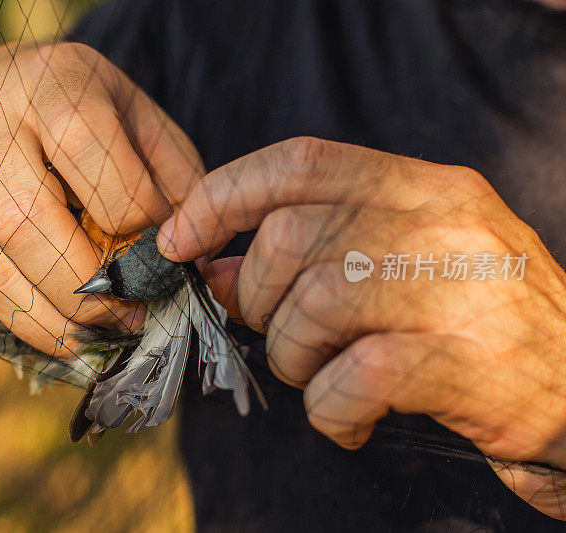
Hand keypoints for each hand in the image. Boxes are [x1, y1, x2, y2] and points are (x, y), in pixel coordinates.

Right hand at [0, 42, 202, 357]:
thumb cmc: (69, 109)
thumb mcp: (133, 113)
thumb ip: (170, 172)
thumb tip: (192, 253)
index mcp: (51, 84)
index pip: (91, 156)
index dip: (138, 217)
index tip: (166, 250)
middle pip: (26, 220)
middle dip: (88, 284)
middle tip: (133, 312)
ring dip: (54, 317)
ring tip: (101, 333)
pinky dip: (23, 321)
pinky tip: (63, 333)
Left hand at [158, 137, 565, 517]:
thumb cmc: (474, 322)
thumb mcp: (402, 266)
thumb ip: (314, 254)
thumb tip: (214, 265)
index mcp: (425, 187)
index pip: (302, 162)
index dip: (223, 195)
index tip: (181, 237)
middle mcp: (442, 224)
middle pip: (289, 241)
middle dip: (260, 302)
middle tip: (287, 339)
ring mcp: (454, 291)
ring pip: (310, 308)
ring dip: (294, 358)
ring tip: (325, 379)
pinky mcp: (459, 363)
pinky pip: (348, 380)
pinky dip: (329, 411)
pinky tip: (352, 420)